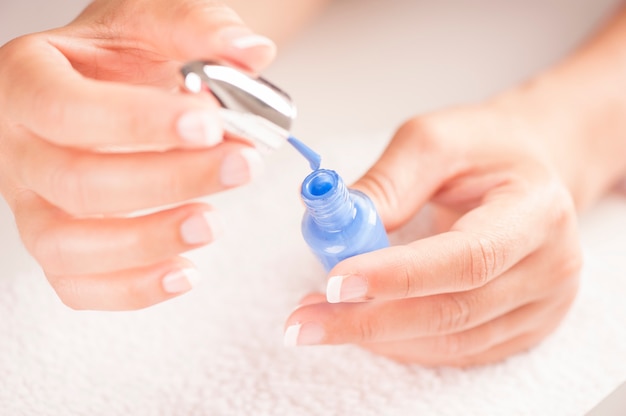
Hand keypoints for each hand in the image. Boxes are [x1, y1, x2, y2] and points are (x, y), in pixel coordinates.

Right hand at [0, 0, 274, 309]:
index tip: (210, 125)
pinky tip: (185, 270)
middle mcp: (19, 148)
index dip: (139, 124)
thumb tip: (252, 55)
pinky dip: (133, 289)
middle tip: (239, 166)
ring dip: (148, 244)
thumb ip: (202, 30)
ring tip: (212, 223)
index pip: (69, 110)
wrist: (105, 82)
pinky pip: (79, 285)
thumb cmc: (122, 56)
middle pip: (78, 183)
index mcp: (28, 81)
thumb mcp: (155, 22)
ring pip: (70, 247)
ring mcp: (33, 204)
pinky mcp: (60, 244)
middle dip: (170, 181)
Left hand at [284, 103, 582, 366]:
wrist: (531, 171)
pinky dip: (402, 345)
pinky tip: (363, 327)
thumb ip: (388, 183)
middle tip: (305, 319)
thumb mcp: (433, 139)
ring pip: (450, 340)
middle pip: (453, 310)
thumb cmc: (484, 148)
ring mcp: (542, 305)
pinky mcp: (524, 327)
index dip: (399, 276)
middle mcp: (550, 265)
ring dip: (377, 335)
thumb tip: (340, 232)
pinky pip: (458, 352)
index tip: (336, 281)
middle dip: (370, 319)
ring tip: (319, 318)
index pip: (467, 256)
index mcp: (536, 209)